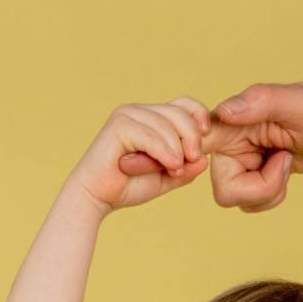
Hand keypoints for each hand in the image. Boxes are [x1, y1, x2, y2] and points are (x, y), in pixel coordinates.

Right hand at [77, 99, 211, 211]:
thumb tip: (203, 159)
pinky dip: (164, 150)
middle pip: (178, 111)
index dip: (199, 115)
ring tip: (176, 169)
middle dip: (191, 135)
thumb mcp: (164, 177)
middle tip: (194, 159)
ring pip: (166, 123)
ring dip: (177, 148)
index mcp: (151, 117)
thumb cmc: (127, 187)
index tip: (206, 137)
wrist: (96, 197)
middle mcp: (139, 111)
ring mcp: (127, 115)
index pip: (183, 104)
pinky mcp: (119, 126)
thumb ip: (184, 169)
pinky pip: (151, 134)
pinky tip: (170, 164)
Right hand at [199, 79, 302, 211]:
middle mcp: (230, 145)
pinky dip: (273, 196)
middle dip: (260, 188)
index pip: (193, 142)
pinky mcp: (254, 179)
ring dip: (270, 191)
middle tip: (283, 163)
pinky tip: (285, 171)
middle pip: (224, 191)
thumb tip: (224, 111)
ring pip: (239, 201)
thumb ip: (258, 102)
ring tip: (286, 162)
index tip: (198, 163)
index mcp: (231, 123)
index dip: (188, 158)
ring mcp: (241, 165)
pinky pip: (252, 204)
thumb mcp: (295, 102)